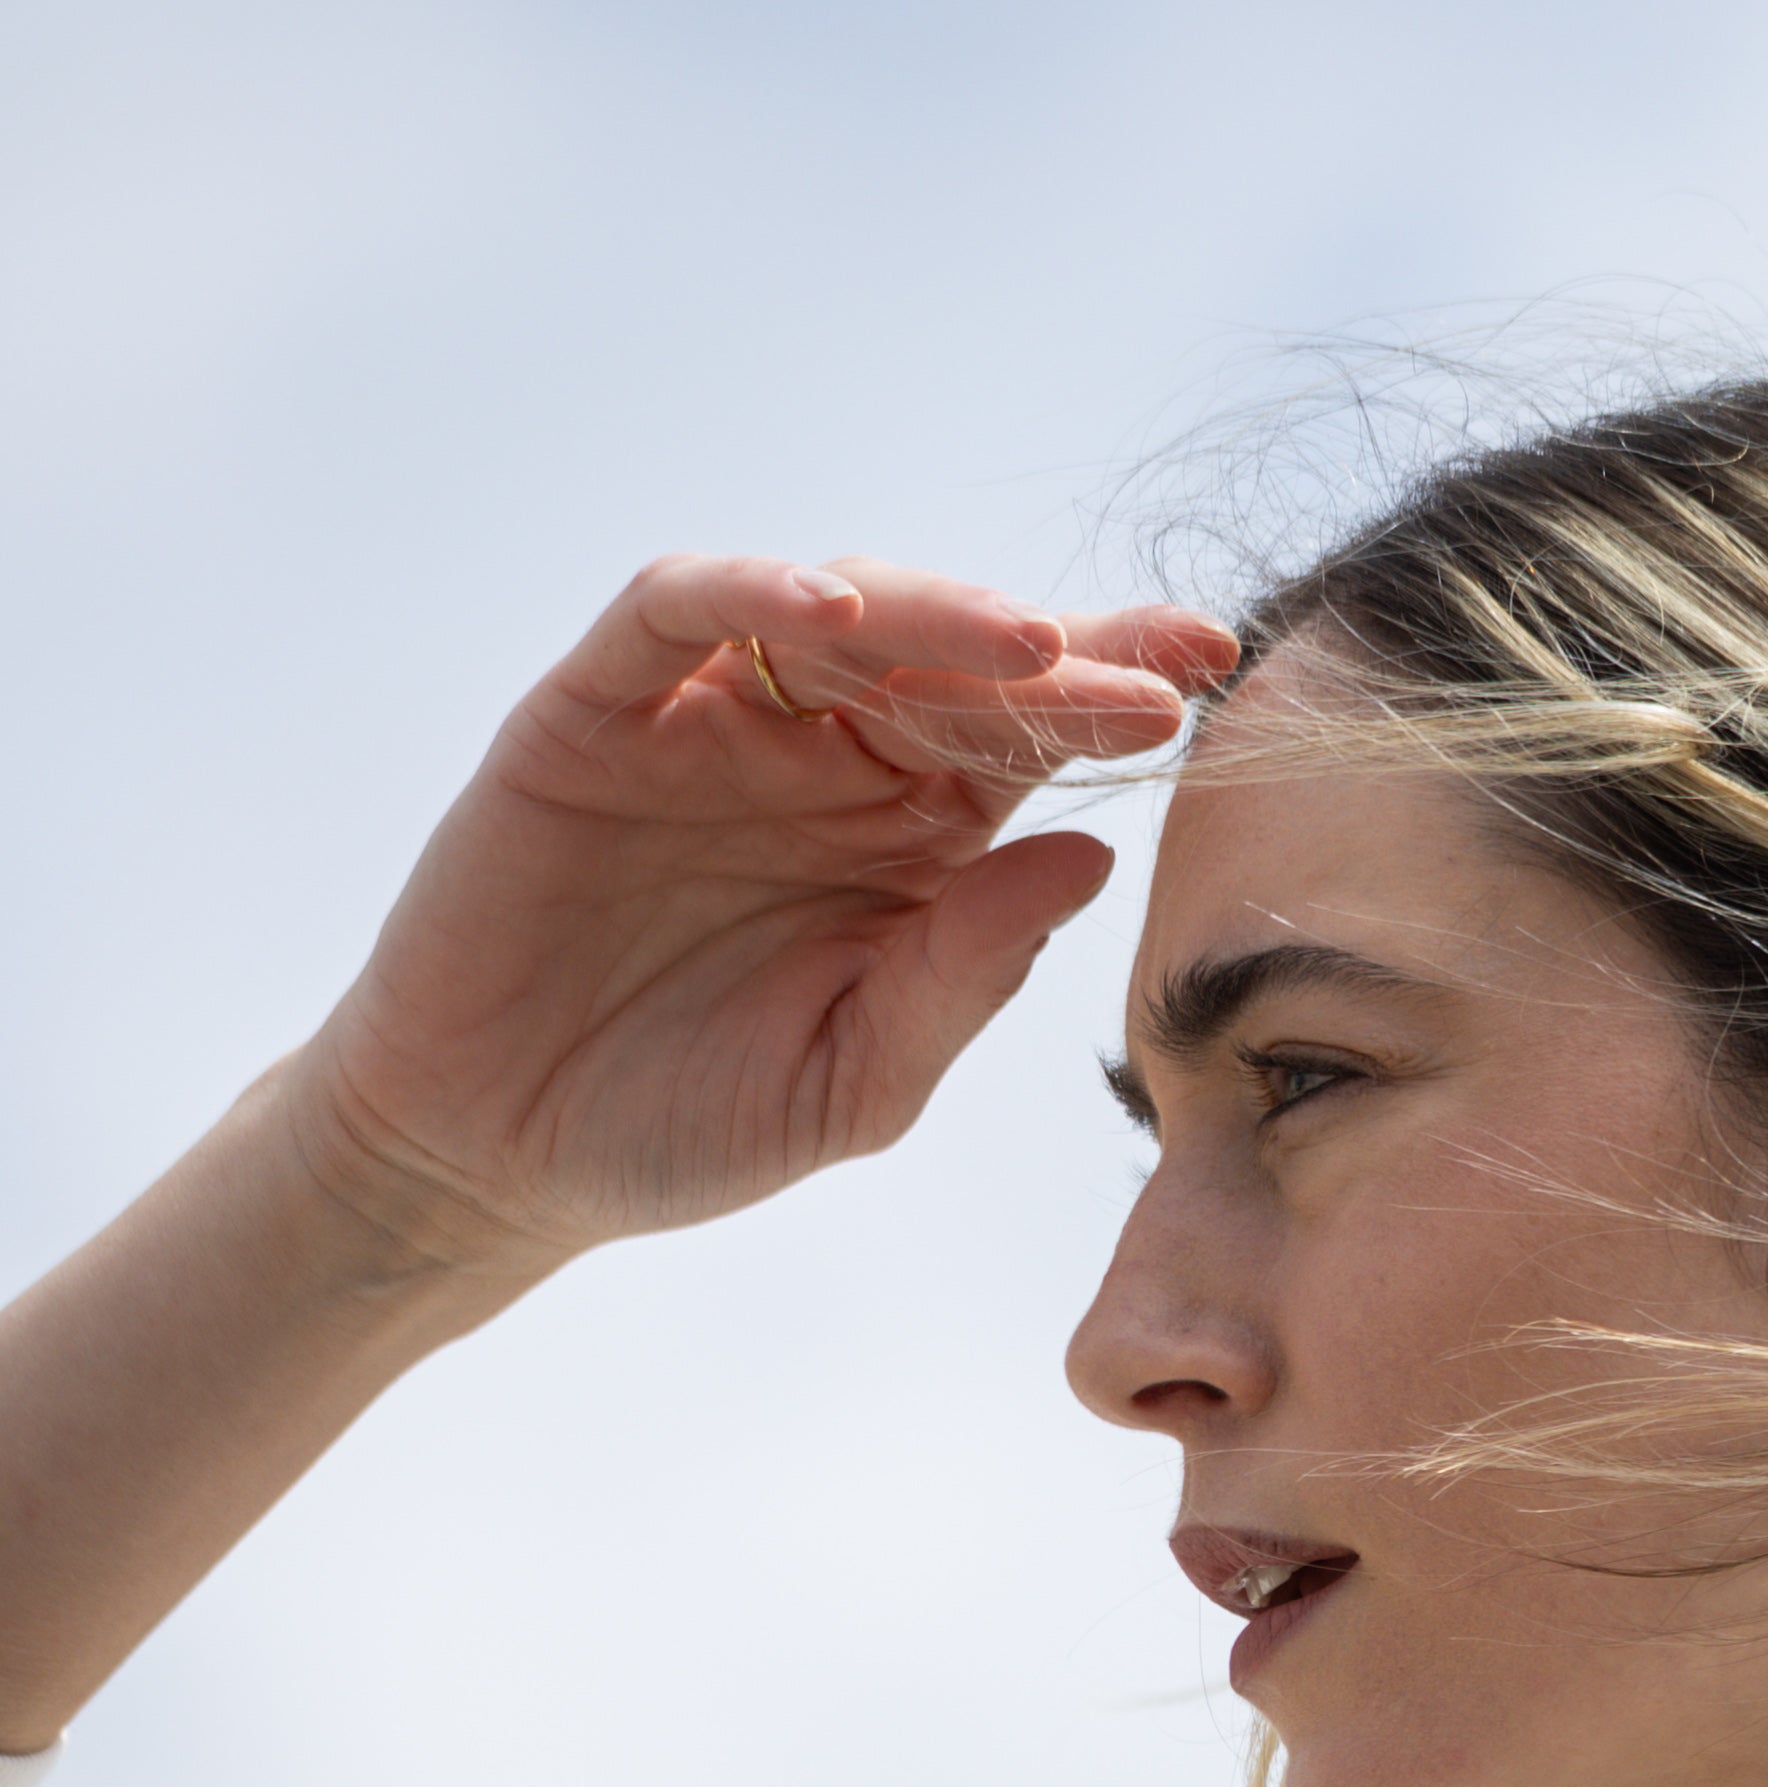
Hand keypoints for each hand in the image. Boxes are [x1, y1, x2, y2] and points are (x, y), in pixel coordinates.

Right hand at [277, 558, 1231, 1278]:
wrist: (501, 1158)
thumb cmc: (684, 1123)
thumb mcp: (855, 1082)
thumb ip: (964, 977)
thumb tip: (1088, 861)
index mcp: (905, 843)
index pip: (1026, 742)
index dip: (1111, 696)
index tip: (1213, 683)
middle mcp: (819, 759)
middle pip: (954, 662)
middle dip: (1061, 655)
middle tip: (1160, 665)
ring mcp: (705, 724)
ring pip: (837, 615)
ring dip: (937, 615)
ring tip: (1026, 646)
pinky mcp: (591, 711)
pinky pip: (675, 612)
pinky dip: (752, 594)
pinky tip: (835, 619)